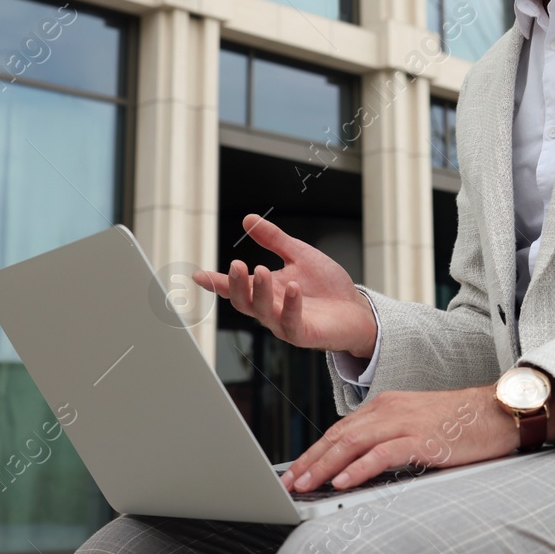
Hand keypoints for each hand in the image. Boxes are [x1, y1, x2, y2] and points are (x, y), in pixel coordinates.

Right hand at [192, 214, 376, 355]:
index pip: (237, 287)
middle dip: (236, 284)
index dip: (216, 282)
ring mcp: (285, 323)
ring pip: (263, 313)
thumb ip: (274, 239)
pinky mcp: (304, 334)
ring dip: (260, 292)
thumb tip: (248, 219)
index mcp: (266, 290)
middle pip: (244, 301)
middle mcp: (271, 309)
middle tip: (236, 265)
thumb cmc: (327, 287)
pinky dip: (291, 305)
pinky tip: (292, 288)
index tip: (198, 275)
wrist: (356, 309)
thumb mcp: (298, 255)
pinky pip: (292, 323)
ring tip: (261, 269)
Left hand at [278, 386, 517, 492]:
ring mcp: (405, 422)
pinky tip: (343, 482)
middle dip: (310, 461)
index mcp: (386, 406)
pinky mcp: (423, 438)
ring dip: (325, 466)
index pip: (340, 430)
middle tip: (290, 483)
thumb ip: (388, 440)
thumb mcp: (416, 427)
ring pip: (353, 443)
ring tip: (306, 485)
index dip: (314, 452)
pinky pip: (383, 453)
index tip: (295, 471)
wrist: (499, 411)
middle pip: (339, 436)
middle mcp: (390, 410)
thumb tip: (359, 467)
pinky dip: (360, 468)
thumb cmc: (461, 424)